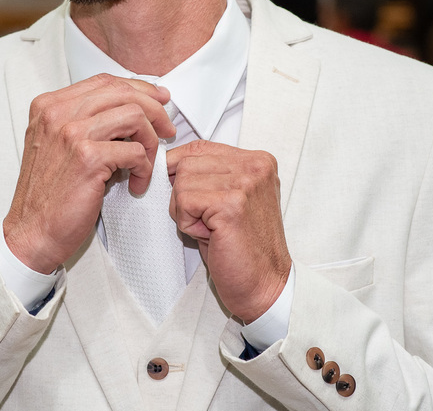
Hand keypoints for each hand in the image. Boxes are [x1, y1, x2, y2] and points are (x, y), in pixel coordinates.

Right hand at [3, 74, 175, 273]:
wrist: (31, 231)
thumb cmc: (49, 194)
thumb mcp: (57, 144)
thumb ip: (85, 121)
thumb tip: (130, 109)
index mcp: (49, 106)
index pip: (104, 81)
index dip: (138, 88)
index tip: (158, 100)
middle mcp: (58, 114)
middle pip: (122, 92)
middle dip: (154, 109)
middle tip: (167, 129)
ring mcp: (72, 133)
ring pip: (134, 116)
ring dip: (150, 140)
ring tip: (147, 162)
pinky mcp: (87, 158)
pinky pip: (134, 151)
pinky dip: (144, 168)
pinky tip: (137, 183)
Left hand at [168, 141, 291, 322]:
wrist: (265, 285)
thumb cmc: (245, 248)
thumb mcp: (229, 199)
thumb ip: (209, 176)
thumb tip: (167, 164)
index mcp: (257, 161)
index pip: (200, 147)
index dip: (180, 170)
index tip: (183, 193)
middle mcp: (254, 166)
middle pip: (186, 163)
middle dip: (184, 195)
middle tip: (207, 221)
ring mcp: (245, 182)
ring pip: (181, 182)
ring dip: (185, 211)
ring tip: (211, 229)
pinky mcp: (231, 203)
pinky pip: (183, 201)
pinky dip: (187, 223)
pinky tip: (211, 236)